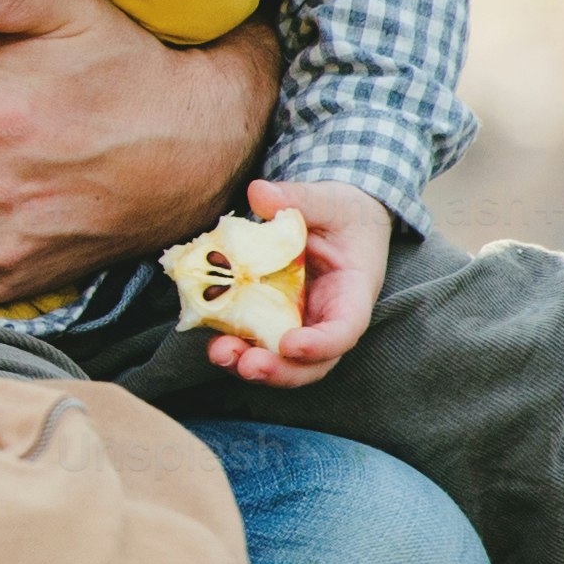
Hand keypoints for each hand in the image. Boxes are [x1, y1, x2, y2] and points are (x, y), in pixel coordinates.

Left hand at [203, 176, 385, 387]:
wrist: (336, 220)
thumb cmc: (341, 212)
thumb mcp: (328, 199)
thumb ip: (298, 198)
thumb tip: (259, 193)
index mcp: (352, 293)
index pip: (344, 330)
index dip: (321, 344)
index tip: (290, 345)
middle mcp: (327, 319)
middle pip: (312, 364)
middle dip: (280, 371)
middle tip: (248, 365)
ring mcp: (300, 324)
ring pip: (282, 362)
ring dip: (250, 364)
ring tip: (221, 353)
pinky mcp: (273, 320)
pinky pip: (256, 340)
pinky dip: (235, 344)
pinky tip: (211, 336)